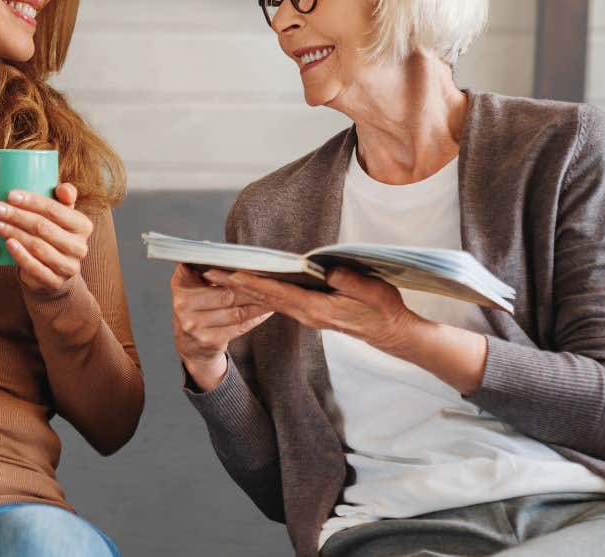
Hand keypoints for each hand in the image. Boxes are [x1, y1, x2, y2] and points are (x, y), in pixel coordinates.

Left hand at [0, 183, 93, 292]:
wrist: (53, 270)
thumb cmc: (53, 235)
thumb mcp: (61, 215)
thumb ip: (64, 198)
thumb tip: (64, 189)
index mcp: (83, 226)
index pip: (56, 210)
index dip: (32, 201)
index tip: (10, 195)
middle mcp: (80, 247)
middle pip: (43, 227)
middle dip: (16, 216)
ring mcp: (68, 266)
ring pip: (37, 246)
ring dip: (12, 232)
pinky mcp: (55, 282)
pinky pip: (35, 267)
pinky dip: (20, 254)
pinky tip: (7, 242)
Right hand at [170, 264, 272, 391]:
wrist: (189, 343)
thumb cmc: (196, 307)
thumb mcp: (190, 283)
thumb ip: (202, 266)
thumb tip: (219, 250)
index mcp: (180, 284)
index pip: (209, 272)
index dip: (231, 271)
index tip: (249, 267)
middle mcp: (182, 305)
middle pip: (226, 294)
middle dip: (250, 290)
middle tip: (268, 283)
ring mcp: (194, 325)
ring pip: (235, 312)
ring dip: (257, 305)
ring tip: (271, 296)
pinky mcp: (207, 340)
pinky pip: (238, 327)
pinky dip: (255, 318)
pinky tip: (265, 312)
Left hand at [206, 267, 423, 355]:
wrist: (393, 334)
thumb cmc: (384, 310)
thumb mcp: (371, 291)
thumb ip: (348, 281)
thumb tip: (326, 270)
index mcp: (317, 309)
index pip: (278, 295)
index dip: (253, 283)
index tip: (231, 273)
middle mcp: (307, 315)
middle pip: (265, 299)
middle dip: (237, 285)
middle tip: (211, 273)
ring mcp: (308, 316)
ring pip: (269, 301)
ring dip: (245, 289)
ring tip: (221, 276)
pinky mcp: (312, 314)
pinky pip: (280, 303)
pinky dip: (262, 293)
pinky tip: (251, 285)